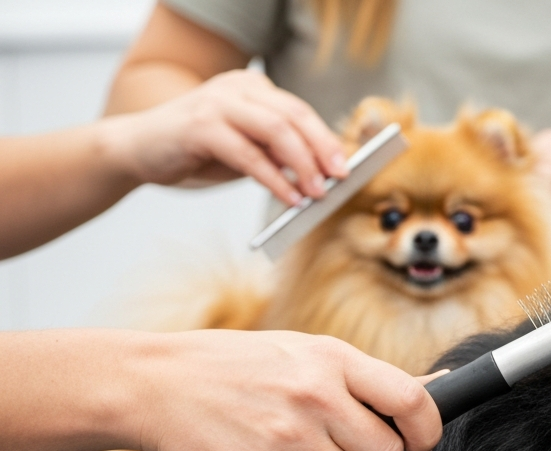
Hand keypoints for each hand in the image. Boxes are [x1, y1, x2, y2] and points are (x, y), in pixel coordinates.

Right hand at [99, 70, 346, 205]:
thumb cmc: (196, 151)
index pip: (300, 110)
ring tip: (317, 193)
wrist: (137, 149)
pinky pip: (249, 154)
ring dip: (302, 165)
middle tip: (339, 178)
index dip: (327, 139)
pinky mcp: (200, 126)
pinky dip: (274, 179)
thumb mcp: (245, 149)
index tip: (348, 166)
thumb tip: (322, 173)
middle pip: (294, 116)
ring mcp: (217, 103)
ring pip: (276, 130)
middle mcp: (237, 88)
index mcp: (251, 87)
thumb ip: (278, 153)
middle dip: (322, 149)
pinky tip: (288, 197)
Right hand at [129, 330, 442, 450]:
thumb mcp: (305, 352)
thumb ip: (367, 376)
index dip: (428, 432)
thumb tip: (437, 385)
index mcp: (333, 359)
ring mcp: (288, 436)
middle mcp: (315, 396)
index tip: (420, 445)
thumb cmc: (235, 366)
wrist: (155, 383)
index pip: (413, 401)